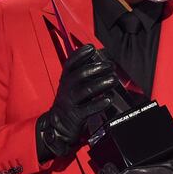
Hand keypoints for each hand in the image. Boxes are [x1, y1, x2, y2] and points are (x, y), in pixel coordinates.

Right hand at [37, 44, 117, 158]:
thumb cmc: (71, 102)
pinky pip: (88, 109)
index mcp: (66, 79)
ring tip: (113, 80)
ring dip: (101, 84)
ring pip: (85, 90)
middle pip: (79, 75)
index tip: (91, 48)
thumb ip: (84, 74)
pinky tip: (108, 99)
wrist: (59, 125)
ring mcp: (70, 102)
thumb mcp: (73, 85)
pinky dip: (99, 103)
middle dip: (96, 68)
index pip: (70, 63)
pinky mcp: (76, 116)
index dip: (80, 54)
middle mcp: (66, 88)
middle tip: (110, 66)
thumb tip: (101, 61)